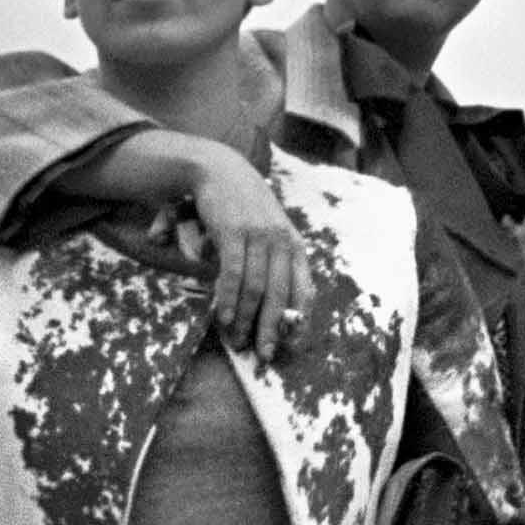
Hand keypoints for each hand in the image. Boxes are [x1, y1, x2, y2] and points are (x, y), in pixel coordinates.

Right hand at [136, 132, 307, 361]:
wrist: (219, 170)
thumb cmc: (243, 208)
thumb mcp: (268, 233)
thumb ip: (273, 264)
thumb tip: (272, 305)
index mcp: (294, 245)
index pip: (305, 289)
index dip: (299, 320)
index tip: (292, 345)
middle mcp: (282, 241)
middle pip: (281, 295)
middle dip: (272, 329)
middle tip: (264, 355)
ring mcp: (259, 236)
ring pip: (257, 289)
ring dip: (246, 319)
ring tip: (237, 340)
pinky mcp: (235, 233)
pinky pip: (233, 275)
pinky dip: (229, 300)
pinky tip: (224, 317)